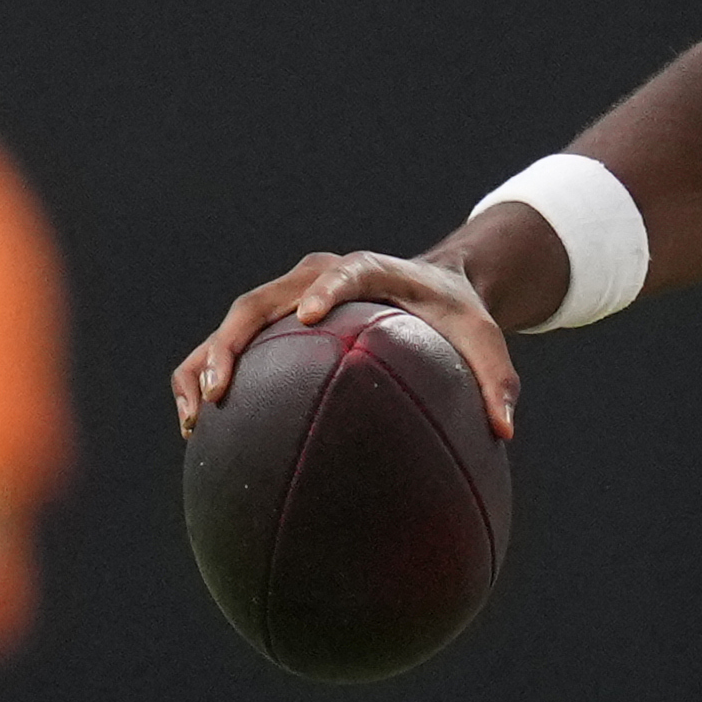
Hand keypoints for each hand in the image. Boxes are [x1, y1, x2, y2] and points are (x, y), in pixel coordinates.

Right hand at [177, 249, 520, 441]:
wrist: (432, 285)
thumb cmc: (458, 317)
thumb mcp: (486, 342)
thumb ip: (497, 381)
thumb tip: (505, 430)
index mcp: (370, 270)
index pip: (344, 273)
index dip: (325, 288)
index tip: (309, 314)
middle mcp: (318, 277)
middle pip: (262, 299)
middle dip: (234, 340)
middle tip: (221, 387)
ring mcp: (289, 295)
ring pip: (235, 321)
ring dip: (205, 362)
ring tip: (195, 417)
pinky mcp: (275, 320)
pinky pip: (229, 344)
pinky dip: (205, 375)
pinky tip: (197, 427)